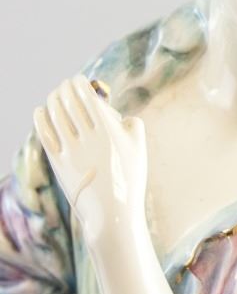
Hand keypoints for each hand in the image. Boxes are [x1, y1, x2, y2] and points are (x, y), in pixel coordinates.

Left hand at [33, 74, 146, 243]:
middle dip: (65, 89)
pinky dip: (41, 119)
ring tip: (55, 95)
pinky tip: (41, 111)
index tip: (77, 80)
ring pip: (56, 115)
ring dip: (53, 99)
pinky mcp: (59, 163)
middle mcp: (88, 137)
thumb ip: (132, 124)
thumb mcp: (140, 148)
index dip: (79, 84)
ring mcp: (71, 150)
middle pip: (69, 103)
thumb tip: (117, 114)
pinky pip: (45, 134)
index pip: (87, 97)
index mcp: (109, 130)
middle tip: (65, 85)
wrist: (113, 213)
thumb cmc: (129, 178)